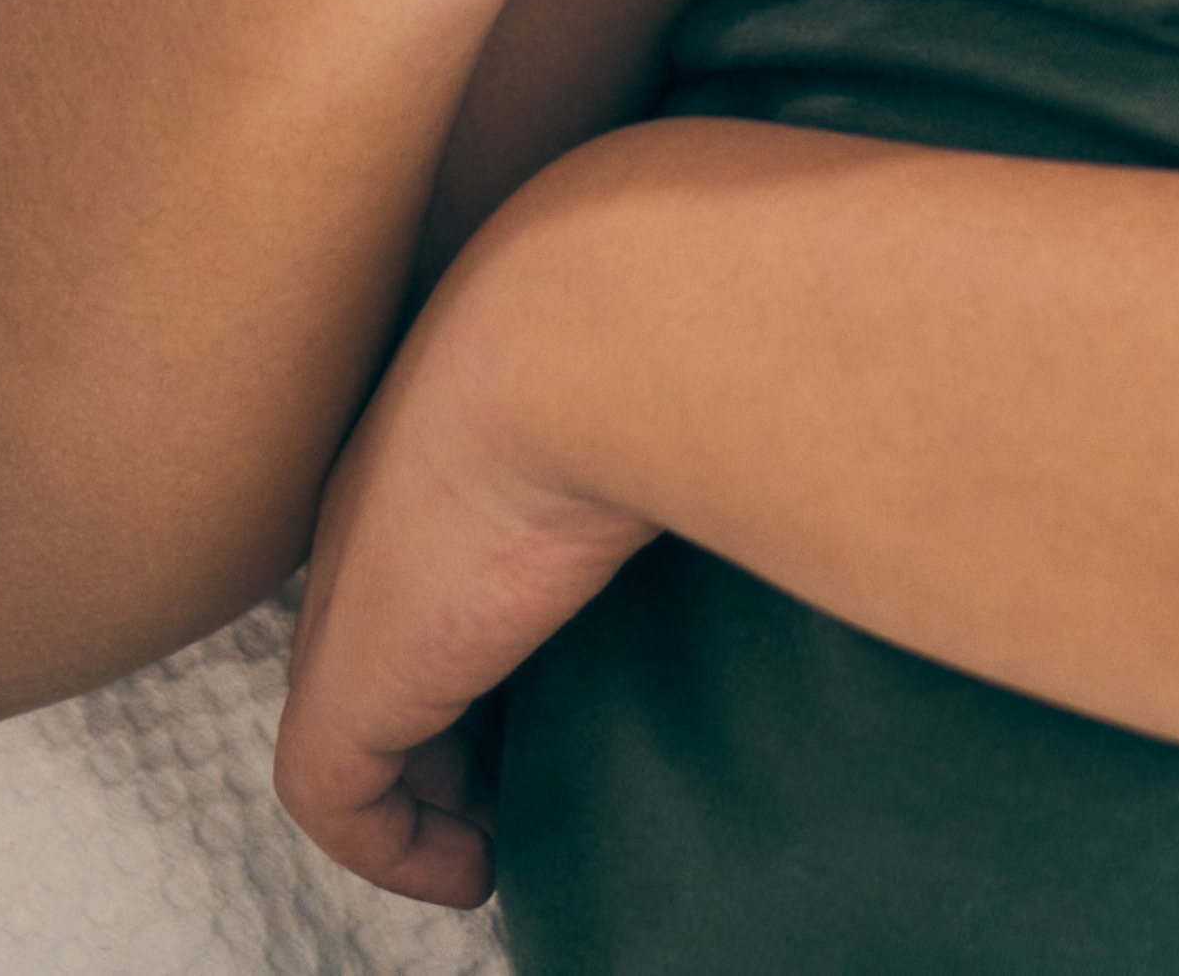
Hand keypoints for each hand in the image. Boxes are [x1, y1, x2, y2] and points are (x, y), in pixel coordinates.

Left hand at [267, 235, 654, 908]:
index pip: (440, 528)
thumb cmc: (674, 308)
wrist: (606, 321)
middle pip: (391, 624)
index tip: (562, 663)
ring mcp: (358, 582)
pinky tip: (475, 870)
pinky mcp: (357, 677)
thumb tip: (847, 379)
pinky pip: (332, 796)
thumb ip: (714, 369)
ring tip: (506, 833)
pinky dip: (396, 850)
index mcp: (457, 409)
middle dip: (454, 705)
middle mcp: (387, 494)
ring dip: (428, 788)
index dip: (487, 604)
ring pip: (353, 712)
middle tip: (533, 765)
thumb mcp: (687, 331)